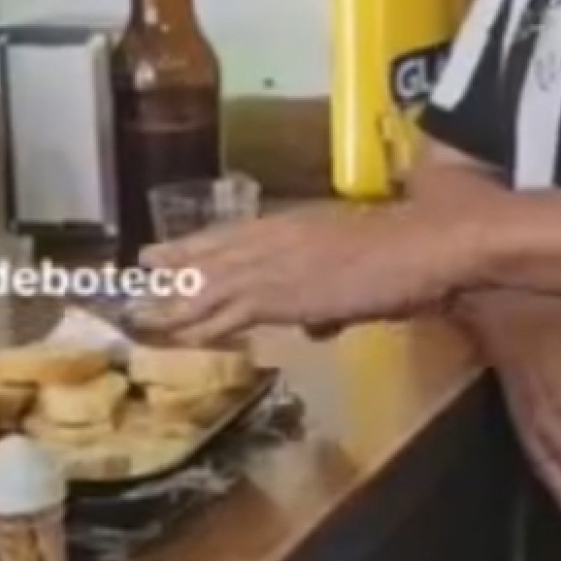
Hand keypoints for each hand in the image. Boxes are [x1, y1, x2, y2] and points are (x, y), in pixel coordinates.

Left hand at [138, 202, 474, 343]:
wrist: (423, 243)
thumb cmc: (406, 246)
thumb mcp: (360, 264)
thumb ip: (330, 297)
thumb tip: (316, 324)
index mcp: (297, 223)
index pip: (235, 234)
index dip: (200, 245)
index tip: (167, 251)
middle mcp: (276, 238)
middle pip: (213, 254)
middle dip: (174, 266)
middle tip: (137, 275)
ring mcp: (274, 265)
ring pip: (209, 284)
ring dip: (173, 301)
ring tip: (139, 313)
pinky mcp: (279, 296)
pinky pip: (226, 313)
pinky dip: (199, 326)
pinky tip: (176, 337)